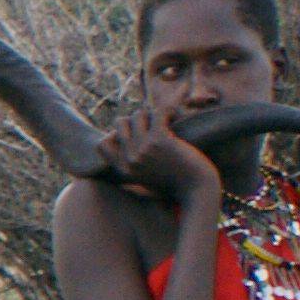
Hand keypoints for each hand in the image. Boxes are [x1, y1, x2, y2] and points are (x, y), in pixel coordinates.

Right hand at [103, 101, 222, 211]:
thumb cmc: (176, 185)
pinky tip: (175, 115)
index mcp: (123, 170)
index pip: (102, 145)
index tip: (132, 134)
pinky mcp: (160, 140)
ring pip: (138, 115)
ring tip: (166, 119)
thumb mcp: (145, 180)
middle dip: (136, 119)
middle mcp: (129, 159)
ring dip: (152, 113)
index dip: (114, 134)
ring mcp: (142, 149)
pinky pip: (158, 113)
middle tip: (153, 123)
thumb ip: (132, 166)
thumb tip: (116, 145)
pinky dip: (167, 110)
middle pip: (121, 124)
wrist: (197, 189)